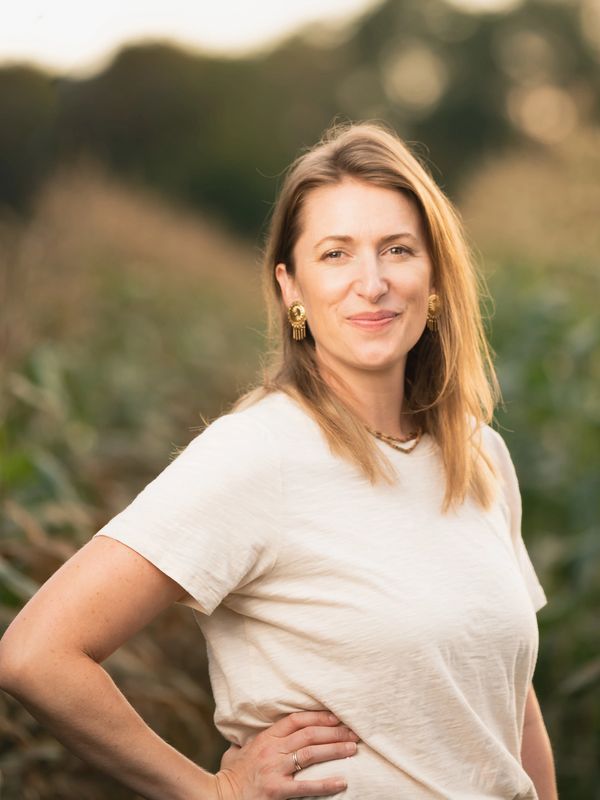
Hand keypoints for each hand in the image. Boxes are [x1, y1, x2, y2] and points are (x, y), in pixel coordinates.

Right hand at [214, 710, 359, 798]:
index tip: (336, 717)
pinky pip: (305, 786)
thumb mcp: (238, 750)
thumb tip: (250, 736)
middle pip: (309, 734)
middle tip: (353, 732)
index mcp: (265, 737)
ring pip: (310, 753)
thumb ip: (249, 740)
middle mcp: (272, 749)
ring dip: (334, 750)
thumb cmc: (229, 775)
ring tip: (352, 749)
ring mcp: (275, 768)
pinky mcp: (276, 790)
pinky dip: (325, 783)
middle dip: (333, 731)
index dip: (318, 716)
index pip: (296, 719)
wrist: (218, 796)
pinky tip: (341, 782)